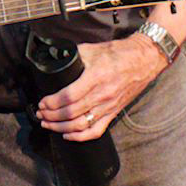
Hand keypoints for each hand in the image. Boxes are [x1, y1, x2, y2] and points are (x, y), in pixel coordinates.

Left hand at [36, 35, 166, 140]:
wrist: (145, 60)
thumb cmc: (121, 53)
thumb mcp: (94, 49)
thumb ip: (74, 55)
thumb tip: (56, 59)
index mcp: (96, 77)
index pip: (68, 96)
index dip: (52, 102)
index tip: (42, 102)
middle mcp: (102, 95)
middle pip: (71, 113)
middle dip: (51, 116)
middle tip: (41, 114)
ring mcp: (108, 106)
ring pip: (80, 125)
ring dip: (60, 127)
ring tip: (48, 124)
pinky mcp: (113, 113)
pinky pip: (95, 131)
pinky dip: (80, 137)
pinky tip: (67, 135)